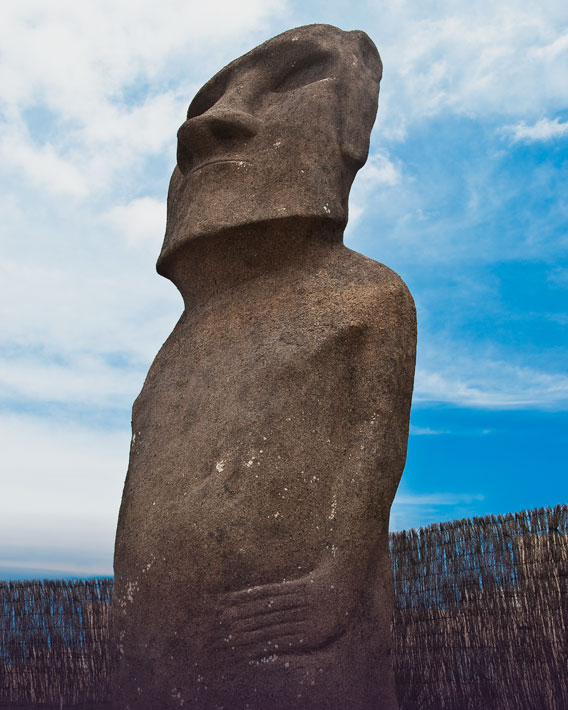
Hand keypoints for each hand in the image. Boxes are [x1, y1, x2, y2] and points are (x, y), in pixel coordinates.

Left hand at [214, 569, 350, 662]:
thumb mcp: (305, 583)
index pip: (264, 593)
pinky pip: (287, 642)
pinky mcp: (314, 635)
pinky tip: (254, 650)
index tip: (225, 603)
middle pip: (266, 610)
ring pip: (274, 626)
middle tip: (221, 622)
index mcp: (297, 586)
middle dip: (242, 617)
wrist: (354, 588)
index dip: (243, 599)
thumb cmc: (326, 584)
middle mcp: (302, 601)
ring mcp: (309, 617)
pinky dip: (269, 647)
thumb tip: (257, 597)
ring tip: (231, 638)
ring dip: (251, 634)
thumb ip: (286, 590)